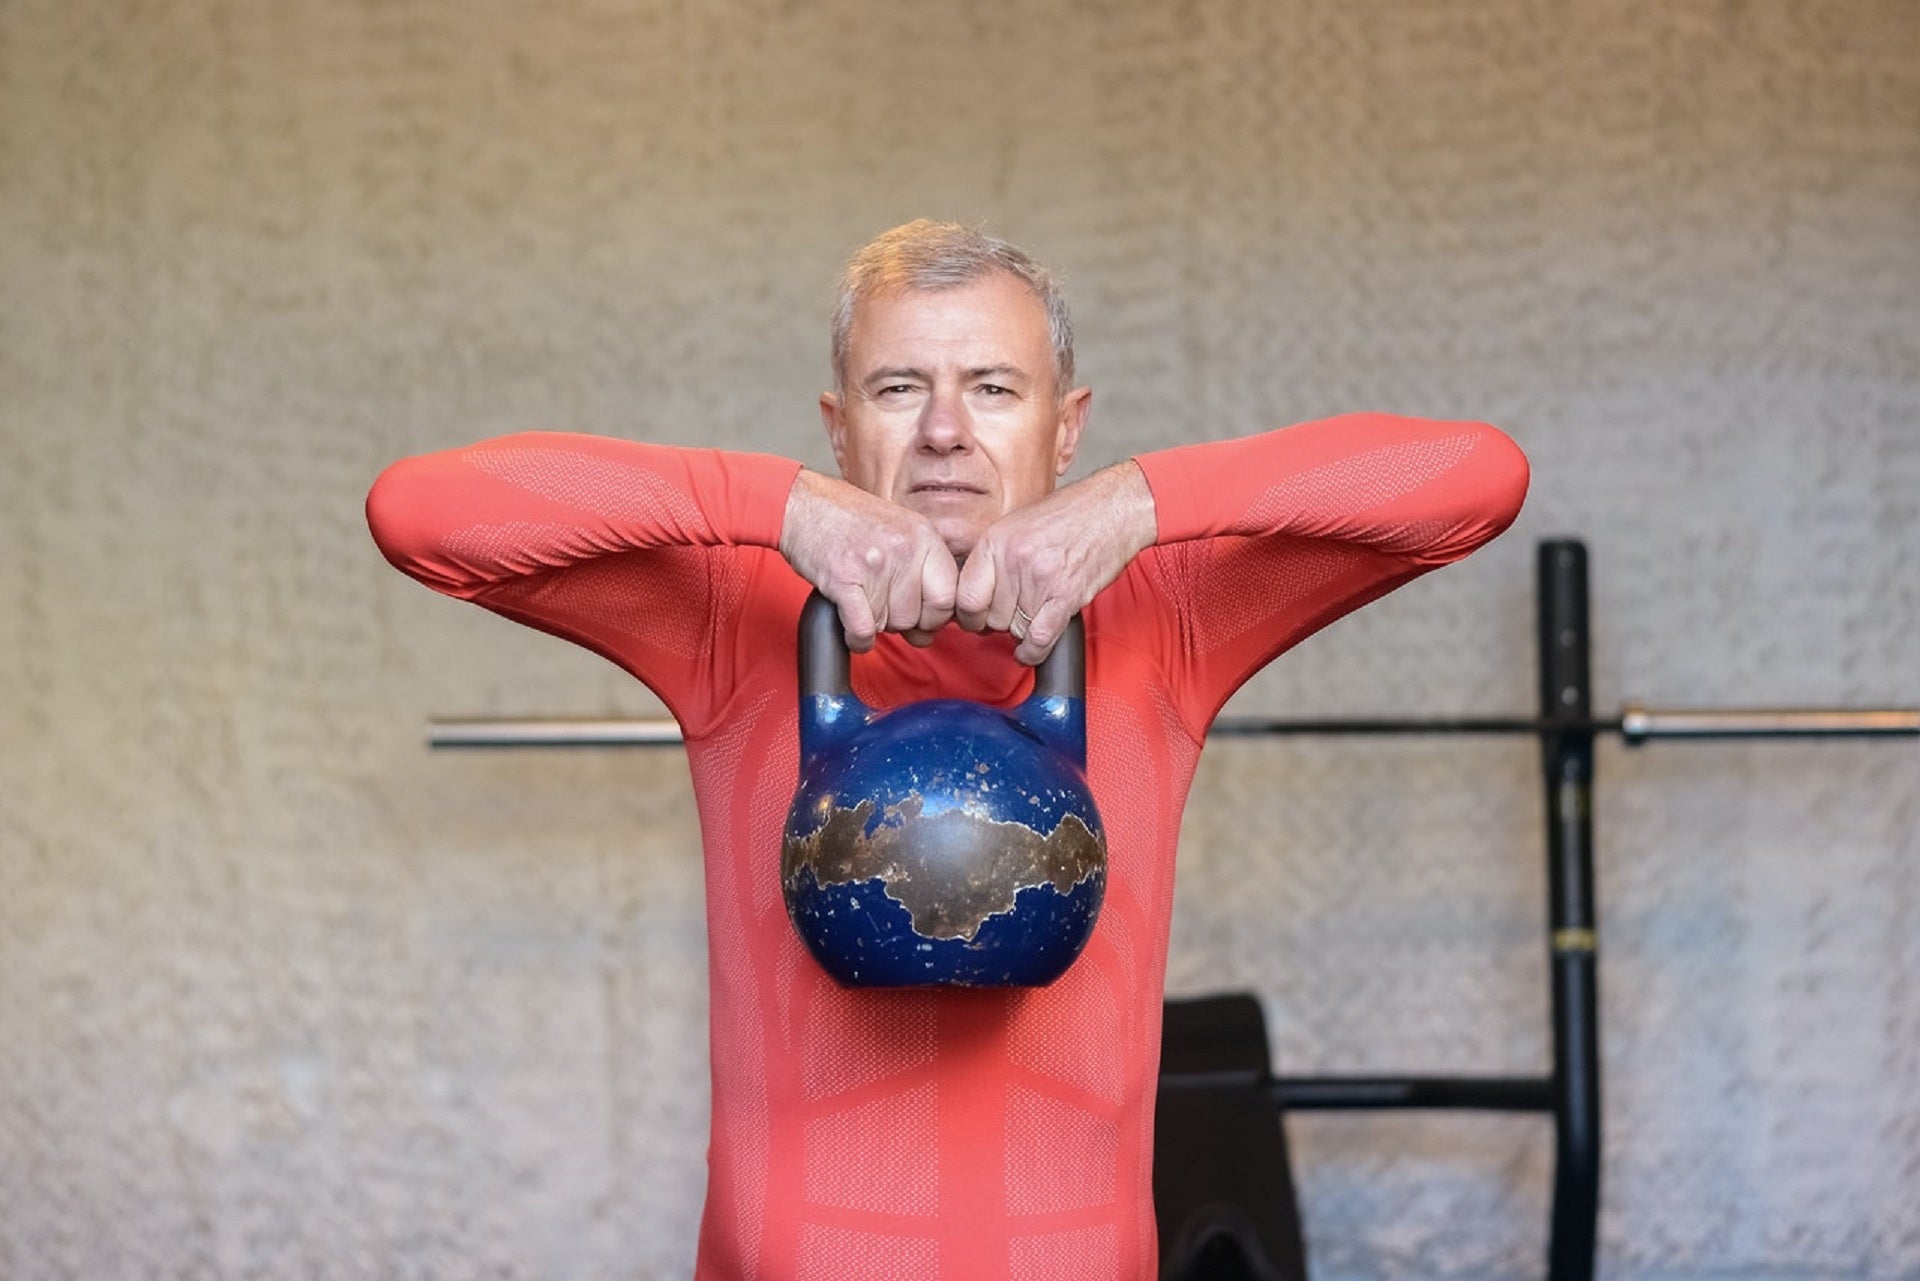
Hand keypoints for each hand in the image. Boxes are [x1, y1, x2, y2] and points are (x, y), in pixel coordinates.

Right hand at [780, 469, 958, 651]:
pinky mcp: (844, 580)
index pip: (949, 596)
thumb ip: (924, 565)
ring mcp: (874, 564)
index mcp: (924, 535)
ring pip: (889, 625)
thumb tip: (941, 617)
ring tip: (861, 600)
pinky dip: (857, 638)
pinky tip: (852, 628)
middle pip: (918, 616)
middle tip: (883, 607)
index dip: (935, 617)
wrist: (801, 504)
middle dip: (901, 622)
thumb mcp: (900, 527)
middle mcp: (904, 549)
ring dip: (875, 624)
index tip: (922, 619)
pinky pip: (862, 630)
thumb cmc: (848, 519)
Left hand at [955, 462, 1156, 663]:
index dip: (967, 615)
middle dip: (998, 622)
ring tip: (1031, 616)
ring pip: (1014, 629)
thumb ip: (992, 556)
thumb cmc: (1068, 514)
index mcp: (995, 541)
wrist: (1112, 509)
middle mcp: (1014, 561)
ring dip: (1021, 630)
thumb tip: (973, 592)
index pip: (965, 597)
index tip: (974, 618)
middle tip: (1010, 614)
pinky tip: (1030, 650)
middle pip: (990, 617)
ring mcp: (1040, 579)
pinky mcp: (1067, 595)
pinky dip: (1033, 651)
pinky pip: (1039, 638)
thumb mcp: (1016, 524)